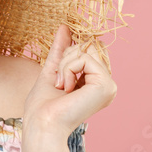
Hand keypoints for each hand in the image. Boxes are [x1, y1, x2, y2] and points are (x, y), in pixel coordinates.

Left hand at [21, 24, 116, 142]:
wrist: (42, 125)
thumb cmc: (43, 107)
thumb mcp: (51, 71)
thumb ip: (61, 50)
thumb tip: (65, 27)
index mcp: (95, 83)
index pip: (87, 50)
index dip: (70, 52)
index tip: (57, 70)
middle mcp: (105, 84)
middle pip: (88, 47)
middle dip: (66, 58)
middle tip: (58, 83)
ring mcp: (109, 85)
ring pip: (85, 51)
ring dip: (64, 65)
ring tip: (61, 87)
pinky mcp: (106, 85)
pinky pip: (85, 58)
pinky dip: (68, 69)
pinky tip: (66, 88)